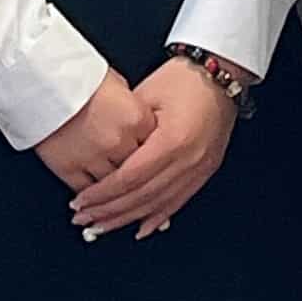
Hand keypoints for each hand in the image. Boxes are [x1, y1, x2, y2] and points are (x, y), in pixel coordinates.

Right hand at [33, 71, 151, 192]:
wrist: (44, 81)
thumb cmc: (80, 77)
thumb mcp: (119, 85)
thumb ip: (133, 108)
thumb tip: (139, 122)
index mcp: (136, 118)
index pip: (155, 145)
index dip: (152, 151)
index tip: (151, 156)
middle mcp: (119, 140)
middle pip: (136, 167)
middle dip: (134, 171)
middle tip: (134, 177)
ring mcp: (94, 156)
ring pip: (112, 184)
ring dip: (113, 187)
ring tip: (114, 192)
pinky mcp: (69, 167)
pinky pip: (86, 190)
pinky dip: (90, 195)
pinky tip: (92, 197)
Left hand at [70, 57, 239, 236]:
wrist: (221, 73)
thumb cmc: (184, 78)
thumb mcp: (146, 96)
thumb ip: (125, 131)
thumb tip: (100, 158)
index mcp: (173, 139)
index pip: (129, 178)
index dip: (102, 194)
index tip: (81, 202)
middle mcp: (189, 158)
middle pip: (142, 196)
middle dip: (109, 212)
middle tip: (83, 220)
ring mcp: (200, 167)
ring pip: (159, 204)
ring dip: (128, 219)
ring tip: (103, 227)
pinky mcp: (205, 169)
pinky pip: (179, 200)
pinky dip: (158, 216)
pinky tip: (141, 227)